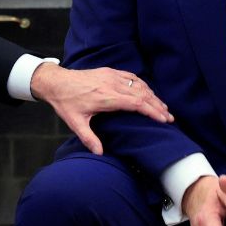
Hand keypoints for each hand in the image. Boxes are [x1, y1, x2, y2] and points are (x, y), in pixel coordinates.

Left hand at [30, 63, 172, 154]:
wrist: (56, 82)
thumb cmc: (65, 102)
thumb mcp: (75, 122)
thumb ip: (88, 138)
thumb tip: (99, 153)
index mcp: (106, 97)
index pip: (136, 103)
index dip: (152, 111)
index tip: (163, 119)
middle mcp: (111, 84)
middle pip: (142, 94)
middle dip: (158, 106)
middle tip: (170, 117)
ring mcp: (111, 76)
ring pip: (138, 84)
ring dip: (152, 95)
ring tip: (163, 107)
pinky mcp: (109, 71)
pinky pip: (131, 76)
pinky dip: (142, 84)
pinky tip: (148, 92)